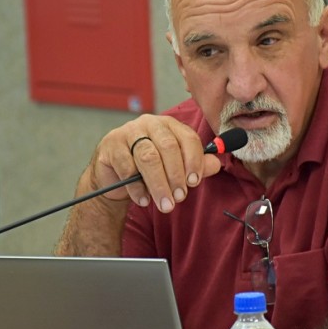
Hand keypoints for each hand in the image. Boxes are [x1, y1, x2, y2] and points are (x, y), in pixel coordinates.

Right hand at [90, 115, 221, 212]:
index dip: (194, 160)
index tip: (194, 182)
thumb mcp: (174, 168)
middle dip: (176, 176)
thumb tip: (216, 164)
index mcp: (170, 125)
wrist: (115, 176)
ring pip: (148, 157)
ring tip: (165, 204)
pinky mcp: (111, 145)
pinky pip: (127, 167)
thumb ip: (195, 166)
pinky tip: (144, 200)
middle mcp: (150, 124)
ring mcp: (128, 132)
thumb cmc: (148, 169)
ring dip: (159, 184)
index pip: (188, 138)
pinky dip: (137, 188)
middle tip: (180, 198)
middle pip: (168, 147)